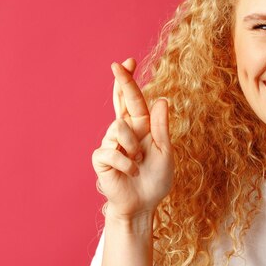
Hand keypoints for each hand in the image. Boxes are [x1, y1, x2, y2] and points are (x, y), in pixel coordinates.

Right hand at [92, 58, 173, 218]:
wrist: (143, 205)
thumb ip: (161, 128)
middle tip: (118, 65)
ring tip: (138, 162)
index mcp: (141, 127)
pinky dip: (126, 162)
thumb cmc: (156, 179)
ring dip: (133, 147)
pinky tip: (130, 172)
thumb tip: (161, 100)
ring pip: (118, 128)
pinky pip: (111, 151)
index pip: (134, 100)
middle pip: (120, 102)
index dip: (129, 81)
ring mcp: (110, 143)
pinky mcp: (101, 158)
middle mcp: (124, 131)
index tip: (128, 61)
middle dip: (121, 83)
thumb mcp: (165, 152)